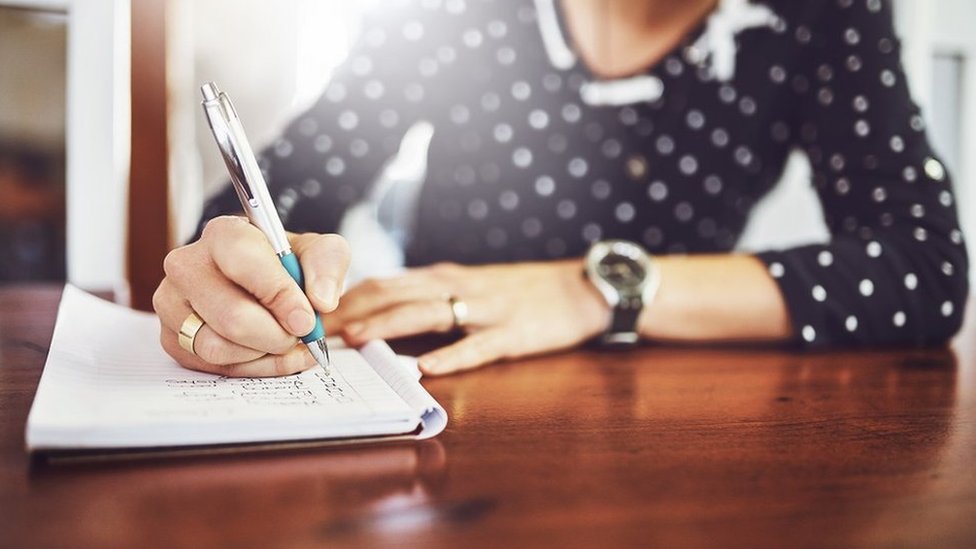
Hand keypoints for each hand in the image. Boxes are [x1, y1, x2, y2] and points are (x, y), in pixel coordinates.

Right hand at [153, 216, 349, 375]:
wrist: (266, 285)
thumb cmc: (289, 266)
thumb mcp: (320, 253)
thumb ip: (328, 265)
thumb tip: (320, 300)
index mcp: (223, 234)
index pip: (243, 262)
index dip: (279, 296)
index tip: (306, 318)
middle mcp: (187, 265)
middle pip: (231, 317)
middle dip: (276, 335)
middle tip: (299, 334)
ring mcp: (172, 303)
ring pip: (218, 347)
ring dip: (263, 353)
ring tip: (283, 340)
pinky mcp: (173, 338)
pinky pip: (212, 367)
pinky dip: (251, 367)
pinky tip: (269, 353)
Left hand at [334, 261, 609, 374]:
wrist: (579, 289)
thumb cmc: (521, 292)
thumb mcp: (469, 286)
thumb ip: (430, 297)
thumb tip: (381, 313)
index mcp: (445, 278)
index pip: (385, 283)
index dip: (345, 298)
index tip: (310, 314)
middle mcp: (458, 287)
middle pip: (396, 293)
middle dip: (351, 311)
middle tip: (314, 330)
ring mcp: (486, 309)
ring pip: (428, 313)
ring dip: (388, 325)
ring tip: (355, 339)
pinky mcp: (513, 333)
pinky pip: (479, 346)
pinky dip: (452, 356)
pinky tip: (428, 368)